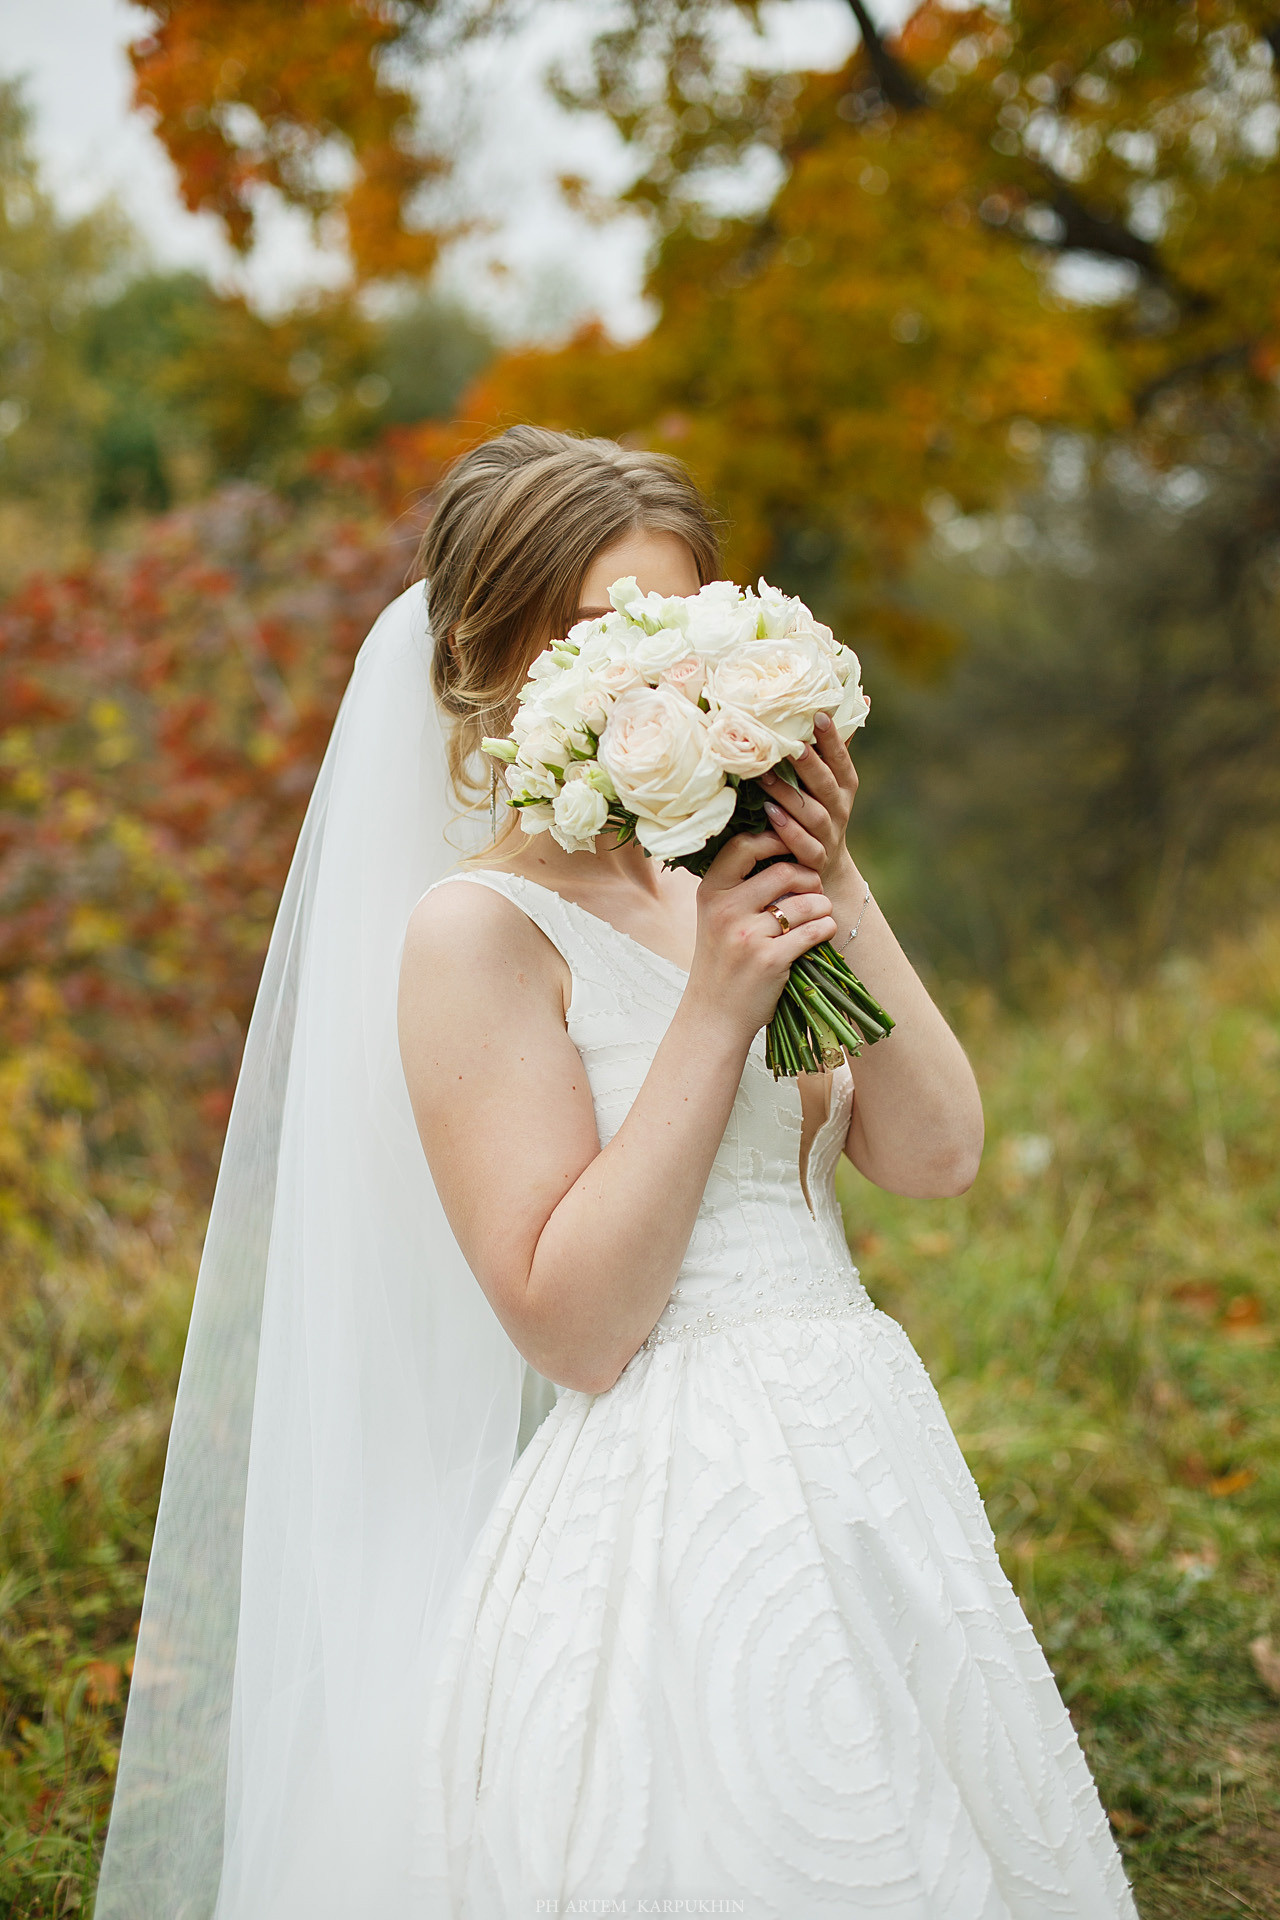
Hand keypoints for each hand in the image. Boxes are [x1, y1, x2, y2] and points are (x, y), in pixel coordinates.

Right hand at [685, 831, 835, 1042]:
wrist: (714, 1015)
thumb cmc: (722, 962)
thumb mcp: (715, 918)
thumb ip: (739, 886)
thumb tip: (785, 849)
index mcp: (710, 893)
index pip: (744, 845)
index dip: (775, 839)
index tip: (791, 851)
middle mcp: (725, 910)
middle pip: (784, 871)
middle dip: (809, 877)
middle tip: (814, 889)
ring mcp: (747, 936)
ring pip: (805, 902)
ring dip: (823, 905)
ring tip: (820, 913)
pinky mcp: (769, 960)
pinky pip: (814, 931)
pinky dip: (826, 928)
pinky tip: (822, 932)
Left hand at [758, 713, 858, 892]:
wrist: (826, 872)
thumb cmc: (820, 814)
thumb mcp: (830, 783)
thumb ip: (833, 748)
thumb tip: (856, 698)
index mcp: (844, 787)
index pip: (841, 759)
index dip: (833, 739)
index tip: (818, 715)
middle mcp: (840, 810)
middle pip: (827, 785)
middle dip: (810, 764)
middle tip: (790, 744)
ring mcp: (829, 836)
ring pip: (813, 815)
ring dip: (790, 795)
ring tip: (765, 776)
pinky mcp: (815, 861)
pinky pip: (806, 848)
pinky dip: (790, 833)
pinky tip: (771, 815)